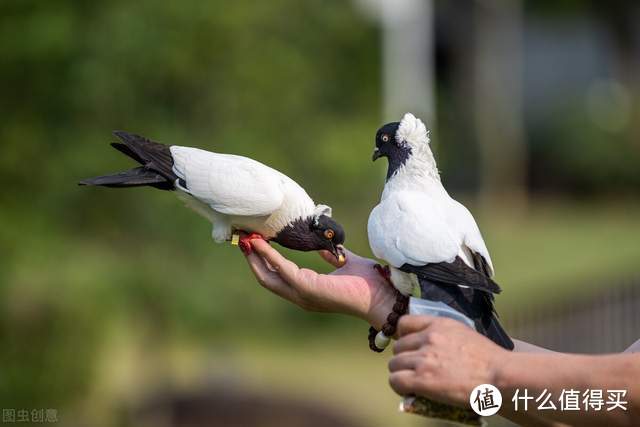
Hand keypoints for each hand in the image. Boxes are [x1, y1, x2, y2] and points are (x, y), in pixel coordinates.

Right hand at [242, 239, 395, 328]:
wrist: (383, 296)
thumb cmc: (368, 283)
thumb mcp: (344, 262)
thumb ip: (331, 256)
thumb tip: (322, 246)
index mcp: (307, 289)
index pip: (277, 275)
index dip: (263, 259)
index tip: (254, 240)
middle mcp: (301, 295)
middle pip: (266, 277)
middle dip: (252, 258)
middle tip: (242, 238)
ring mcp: (303, 294)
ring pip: (268, 276)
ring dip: (255, 257)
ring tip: (246, 238)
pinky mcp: (308, 289)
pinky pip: (283, 270)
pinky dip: (270, 256)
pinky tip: (261, 243)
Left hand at [388, 315, 509, 405]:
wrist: (500, 376)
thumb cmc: (488, 359)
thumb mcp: (463, 333)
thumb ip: (443, 335)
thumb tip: (427, 344)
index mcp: (439, 324)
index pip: (404, 323)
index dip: (402, 336)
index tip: (408, 346)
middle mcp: (428, 338)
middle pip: (397, 347)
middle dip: (403, 358)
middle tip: (413, 369)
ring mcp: (424, 359)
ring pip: (394, 364)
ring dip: (400, 373)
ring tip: (411, 381)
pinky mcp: (422, 379)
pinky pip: (396, 380)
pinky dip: (399, 386)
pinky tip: (408, 390)